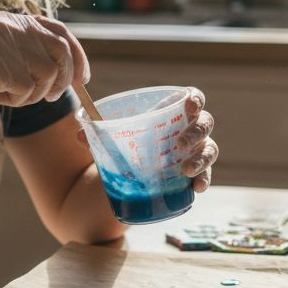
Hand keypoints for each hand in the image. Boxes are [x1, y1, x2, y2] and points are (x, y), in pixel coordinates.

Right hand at [0, 12, 87, 147]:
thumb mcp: (4, 58)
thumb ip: (33, 55)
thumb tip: (76, 72)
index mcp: (13, 21)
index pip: (59, 31)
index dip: (77, 56)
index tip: (82, 79)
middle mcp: (10, 25)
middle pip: (60, 52)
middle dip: (62, 80)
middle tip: (49, 97)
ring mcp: (2, 43)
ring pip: (46, 74)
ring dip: (34, 94)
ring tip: (10, 94)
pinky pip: (27, 89)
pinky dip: (17, 100)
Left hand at [74, 87, 217, 191]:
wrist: (132, 170)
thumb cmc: (129, 143)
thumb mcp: (115, 137)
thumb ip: (98, 133)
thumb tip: (78, 134)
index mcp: (173, 112)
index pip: (193, 99)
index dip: (196, 100)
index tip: (189, 106)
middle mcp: (190, 130)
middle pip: (205, 124)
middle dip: (196, 132)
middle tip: (180, 143)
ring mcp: (195, 152)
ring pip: (209, 150)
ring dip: (201, 159)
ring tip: (185, 170)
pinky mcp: (195, 174)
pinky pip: (205, 175)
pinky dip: (204, 180)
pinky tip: (197, 188)